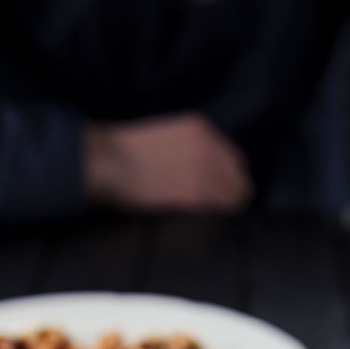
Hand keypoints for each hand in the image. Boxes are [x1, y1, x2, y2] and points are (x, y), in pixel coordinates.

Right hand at [84, 113, 253, 214]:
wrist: (110, 161)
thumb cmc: (123, 153)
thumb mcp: (163, 136)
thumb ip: (185, 149)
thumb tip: (190, 170)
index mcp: (200, 129)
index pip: (232, 157)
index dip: (225, 176)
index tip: (216, 189)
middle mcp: (210, 146)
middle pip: (239, 177)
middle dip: (230, 192)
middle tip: (215, 208)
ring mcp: (207, 169)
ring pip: (237, 194)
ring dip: (225, 206)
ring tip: (208, 217)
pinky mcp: (199, 193)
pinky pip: (223, 207)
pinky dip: (217, 215)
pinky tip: (202, 219)